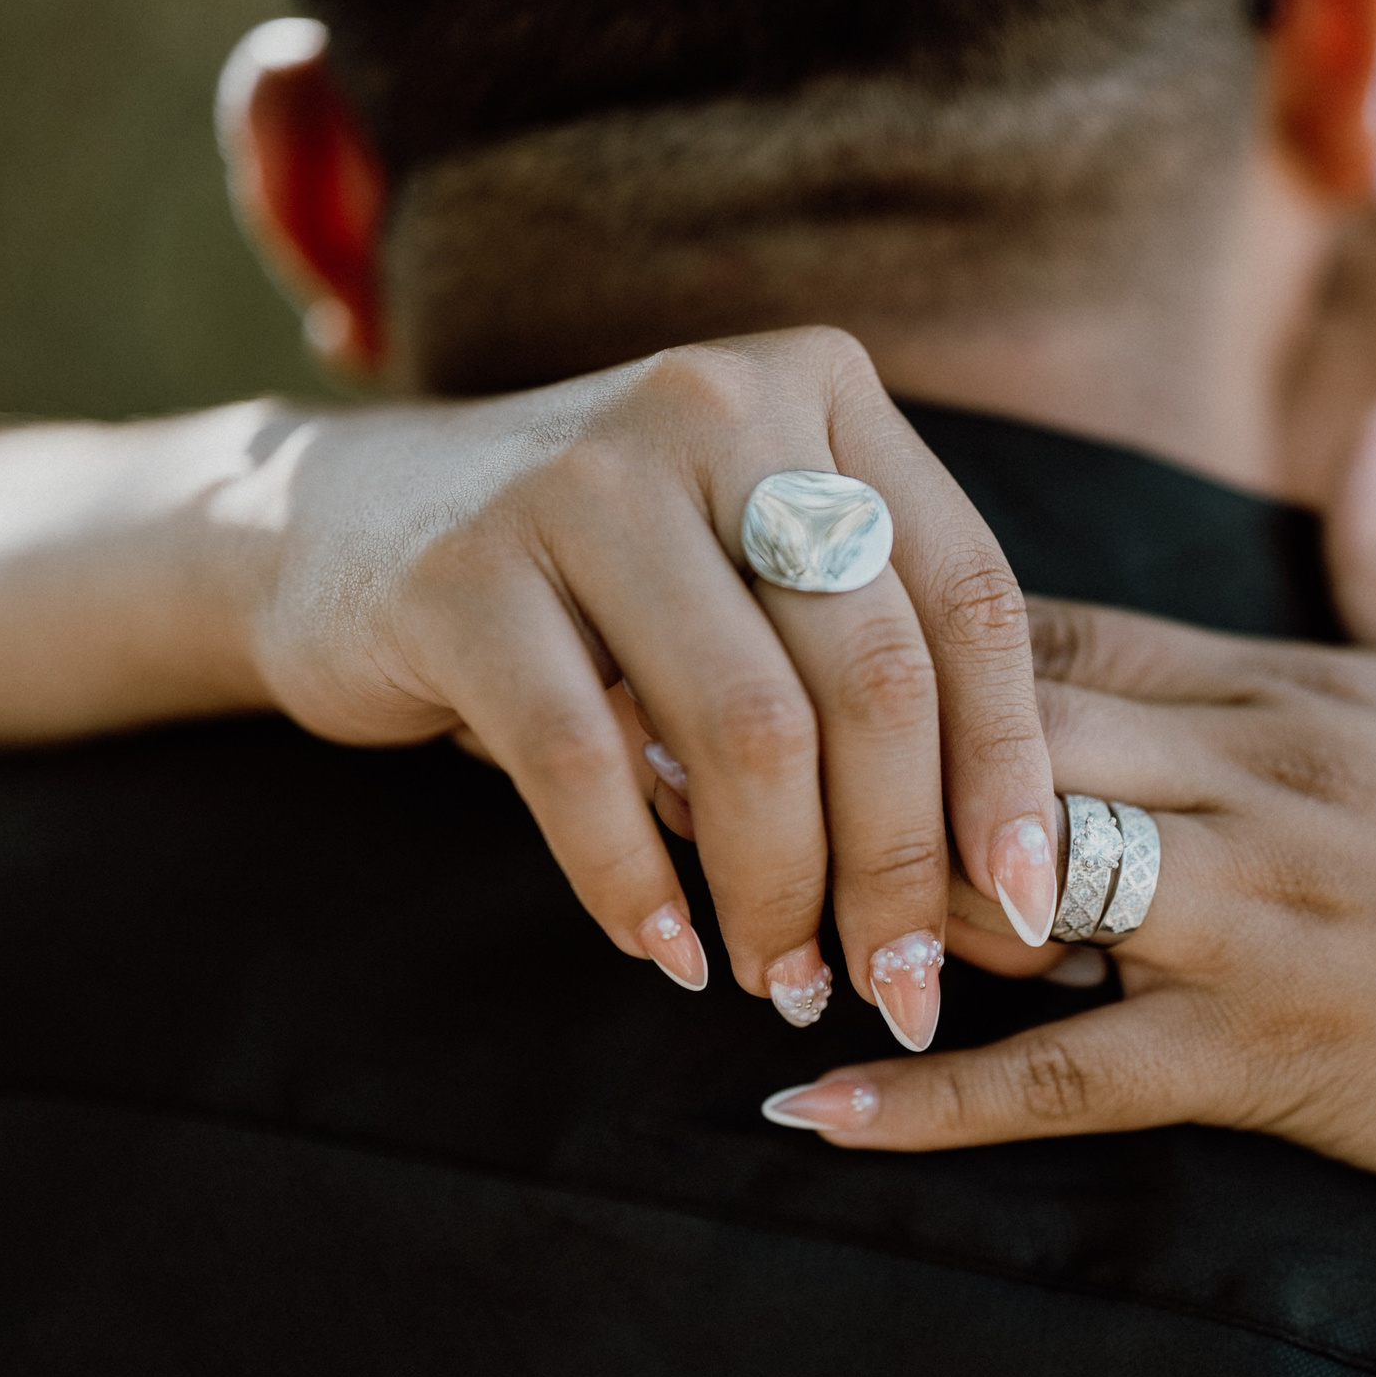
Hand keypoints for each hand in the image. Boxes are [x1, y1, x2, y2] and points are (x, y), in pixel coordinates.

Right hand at [237, 329, 1056, 1041]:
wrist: (344, 525)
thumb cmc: (608, 587)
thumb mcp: (758, 581)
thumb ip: (872, 672)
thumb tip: (1011, 879)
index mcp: (825, 392)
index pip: (970, 600)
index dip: (1009, 768)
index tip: (1031, 902)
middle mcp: (717, 406)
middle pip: (871, 675)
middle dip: (900, 862)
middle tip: (901, 984)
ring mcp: (582, 476)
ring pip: (748, 729)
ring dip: (780, 891)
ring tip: (783, 980)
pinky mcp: (461, 569)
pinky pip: (582, 763)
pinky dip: (635, 880)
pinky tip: (667, 951)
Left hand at [758, 357, 1375, 1376]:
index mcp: (1301, 687)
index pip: (1057, 628)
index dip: (907, 632)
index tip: (784, 631)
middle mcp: (1263, 782)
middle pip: (996, 730)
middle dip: (839, 743)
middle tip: (682, 752)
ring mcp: (1260, 919)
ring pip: (1006, 881)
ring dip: (855, 901)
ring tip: (711, 914)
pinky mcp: (1267, 1056)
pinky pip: (1064, 1078)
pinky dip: (928, 1102)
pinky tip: (806, 1114)